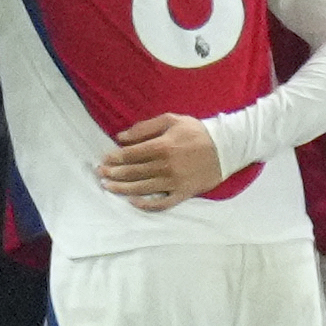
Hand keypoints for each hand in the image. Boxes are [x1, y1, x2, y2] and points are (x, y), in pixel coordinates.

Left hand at [99, 112, 224, 207]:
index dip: (115, 158)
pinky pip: (162, 203)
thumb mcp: (171, 120)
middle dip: (114, 173)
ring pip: (143, 188)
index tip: (103, 159)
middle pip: (134, 172)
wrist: (226, 147)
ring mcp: (174, 182)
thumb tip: (121, 136)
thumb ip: (145, 127)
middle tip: (100, 174)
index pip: (132, 154)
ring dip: (123, 188)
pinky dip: (147, 204)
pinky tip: (133, 202)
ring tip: (108, 187)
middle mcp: (166, 166)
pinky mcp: (183, 193)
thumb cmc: (196, 131)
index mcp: (163, 146)